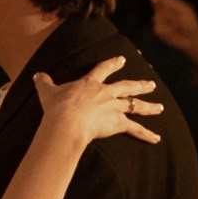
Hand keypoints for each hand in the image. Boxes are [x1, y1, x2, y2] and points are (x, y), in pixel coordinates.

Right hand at [33, 55, 163, 146]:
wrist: (66, 122)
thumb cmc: (57, 107)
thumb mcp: (47, 92)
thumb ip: (44, 82)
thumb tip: (37, 75)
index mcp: (90, 83)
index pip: (103, 69)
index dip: (113, 64)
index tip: (122, 59)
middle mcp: (106, 93)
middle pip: (127, 87)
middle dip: (140, 85)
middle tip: (151, 84)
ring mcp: (114, 107)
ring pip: (135, 106)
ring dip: (149, 107)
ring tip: (160, 108)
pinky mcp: (118, 123)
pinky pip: (135, 129)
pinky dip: (146, 135)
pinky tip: (156, 138)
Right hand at [148, 0, 197, 64]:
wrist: (192, 39)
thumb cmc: (190, 23)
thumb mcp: (182, 9)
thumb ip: (169, 1)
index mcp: (171, 4)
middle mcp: (164, 12)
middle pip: (157, 8)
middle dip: (166, 12)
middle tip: (176, 18)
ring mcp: (161, 22)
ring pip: (155, 18)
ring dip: (167, 22)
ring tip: (176, 27)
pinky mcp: (159, 32)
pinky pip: (157, 28)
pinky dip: (166, 30)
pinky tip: (173, 32)